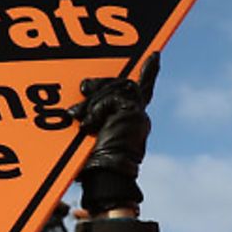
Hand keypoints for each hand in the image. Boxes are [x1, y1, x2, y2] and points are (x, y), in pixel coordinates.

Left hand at [65, 54, 159, 213]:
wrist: (107, 176)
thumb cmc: (94, 164)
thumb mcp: (89, 132)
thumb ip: (91, 114)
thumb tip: (77, 102)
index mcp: (131, 119)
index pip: (142, 89)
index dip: (149, 72)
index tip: (155, 55)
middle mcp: (139, 114)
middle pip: (120, 83)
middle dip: (98, 86)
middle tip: (84, 94)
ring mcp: (137, 113)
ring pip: (113, 88)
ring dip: (91, 102)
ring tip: (80, 119)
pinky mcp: (134, 113)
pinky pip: (109, 98)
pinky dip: (94, 112)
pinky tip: (88, 126)